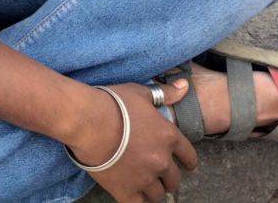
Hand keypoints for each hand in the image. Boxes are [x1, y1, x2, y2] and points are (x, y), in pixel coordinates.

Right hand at [67, 81, 197, 202]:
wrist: (89, 121)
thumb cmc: (114, 103)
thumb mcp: (141, 93)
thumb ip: (165, 93)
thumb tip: (185, 86)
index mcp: (168, 136)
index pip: (189, 156)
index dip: (188, 162)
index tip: (187, 165)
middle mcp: (161, 160)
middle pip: (173, 179)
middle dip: (168, 177)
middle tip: (160, 174)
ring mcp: (144, 178)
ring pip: (158, 194)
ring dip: (154, 190)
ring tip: (146, 186)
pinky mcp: (126, 191)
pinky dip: (139, 201)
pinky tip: (134, 195)